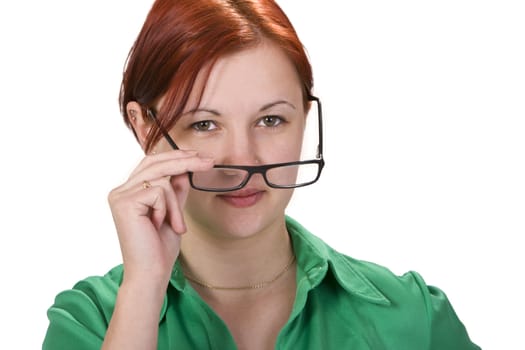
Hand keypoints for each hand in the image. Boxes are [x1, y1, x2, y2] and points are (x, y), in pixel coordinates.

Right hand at [108, 150, 213, 286]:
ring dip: (175, 203)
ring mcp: (120, 196)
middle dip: (185, 161)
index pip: (152, 163)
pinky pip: (159, 191)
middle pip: (156, 162)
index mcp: (128, 192)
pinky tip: (161, 225)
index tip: (199, 156)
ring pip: (162, 178)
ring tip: (175, 225)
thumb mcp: (172, 213)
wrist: (151, 273)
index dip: (175, 156)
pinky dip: (168, 208)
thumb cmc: (159, 249)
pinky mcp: (125, 202)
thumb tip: (185, 170)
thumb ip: (175, 192)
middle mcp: (120, 191)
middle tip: (209, 161)